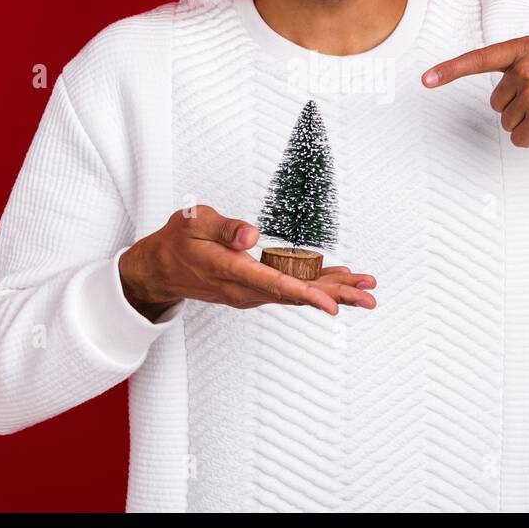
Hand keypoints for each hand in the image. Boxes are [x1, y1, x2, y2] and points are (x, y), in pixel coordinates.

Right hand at [118, 205, 376, 318]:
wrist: (160, 270)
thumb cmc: (178, 242)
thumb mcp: (194, 222)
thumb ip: (225, 228)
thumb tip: (251, 236)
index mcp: (230, 270)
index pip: (273, 285)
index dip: (305, 294)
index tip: (331, 305)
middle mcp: (244, 289)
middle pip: (295, 295)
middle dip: (334, 296)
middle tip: (367, 296)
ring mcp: (250, 292)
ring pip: (296, 294)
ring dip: (331, 292)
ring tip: (364, 289)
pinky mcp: (254, 290)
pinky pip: (289, 290)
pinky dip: (315, 286)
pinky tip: (337, 281)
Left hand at [421, 36, 528, 147]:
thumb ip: (526, 64)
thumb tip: (506, 94)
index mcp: (524, 48)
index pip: (479, 60)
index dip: (449, 71)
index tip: (426, 80)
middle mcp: (524, 69)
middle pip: (497, 102)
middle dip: (517, 106)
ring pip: (509, 122)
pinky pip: (523, 138)